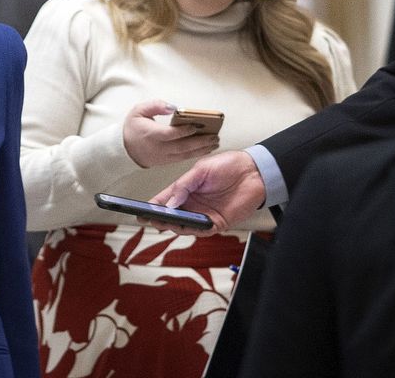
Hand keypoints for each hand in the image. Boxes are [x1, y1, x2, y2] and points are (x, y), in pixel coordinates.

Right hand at [121, 99, 219, 169]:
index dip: (184, 130)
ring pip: (185, 155)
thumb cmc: (133, 127)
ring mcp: (163, 157)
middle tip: (214, 136)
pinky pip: (183, 158)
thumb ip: (155, 106)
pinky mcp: (166, 161)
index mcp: (151, 135)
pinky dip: (196, 154)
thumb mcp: (139, 111)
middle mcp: (159, 148)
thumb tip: (173, 108)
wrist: (124, 149)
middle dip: (200, 142)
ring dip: (201, 149)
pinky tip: (206, 149)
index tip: (197, 125)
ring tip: (215, 143)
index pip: (171, 134)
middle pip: (182, 146)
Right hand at [150, 149, 265, 235]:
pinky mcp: (218, 222)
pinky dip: (193, 229)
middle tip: (148, 219)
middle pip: (171, 215)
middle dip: (158, 218)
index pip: (166, 199)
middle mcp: (193, 203)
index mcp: (187, 189)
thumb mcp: (201, 169)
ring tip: (163, 222)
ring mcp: (205, 214)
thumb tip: (170, 203)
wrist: (254, 172)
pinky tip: (185, 225)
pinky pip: (202, 230)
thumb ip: (184, 185)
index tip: (140, 211)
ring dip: (173, 225)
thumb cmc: (229, 166)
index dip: (153, 206)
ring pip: (184, 225)